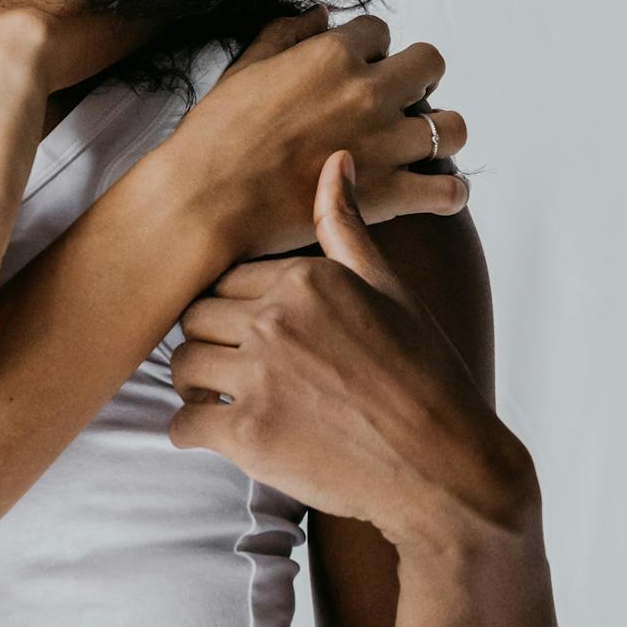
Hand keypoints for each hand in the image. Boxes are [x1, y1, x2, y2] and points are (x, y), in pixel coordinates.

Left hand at [168, 152, 530, 545]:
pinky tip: (215, 436)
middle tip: (233, 370)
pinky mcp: (248, 435)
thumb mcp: (391, 290)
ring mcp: (260, 377)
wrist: (445, 467)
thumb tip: (335, 159)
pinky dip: (190, 432)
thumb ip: (347, 228)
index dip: (234, 310)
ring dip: (194, 385)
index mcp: (306, 279)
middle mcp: (277, 319)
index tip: (251, 335)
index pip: (227, 279)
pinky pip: (183, 423)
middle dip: (209, 343)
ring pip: (181, 366)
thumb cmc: (423, 375)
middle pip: (196, 317)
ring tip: (221, 400)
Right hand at [173, 8, 467, 261]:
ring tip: (419, 147)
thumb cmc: (215, 135)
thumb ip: (286, 33)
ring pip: (453, 126)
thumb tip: (323, 13)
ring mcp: (384, 143)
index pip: (379, 31)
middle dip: (419, 78)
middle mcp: (368, 92)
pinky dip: (449, 194)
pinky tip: (433, 194)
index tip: (357, 70)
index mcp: (332, 54)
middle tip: (399, 101)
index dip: (370, 50)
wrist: (205, 201)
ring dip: (441, 133)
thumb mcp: (245, 68)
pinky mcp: (388, 195)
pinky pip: (448, 191)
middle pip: (431, 64)